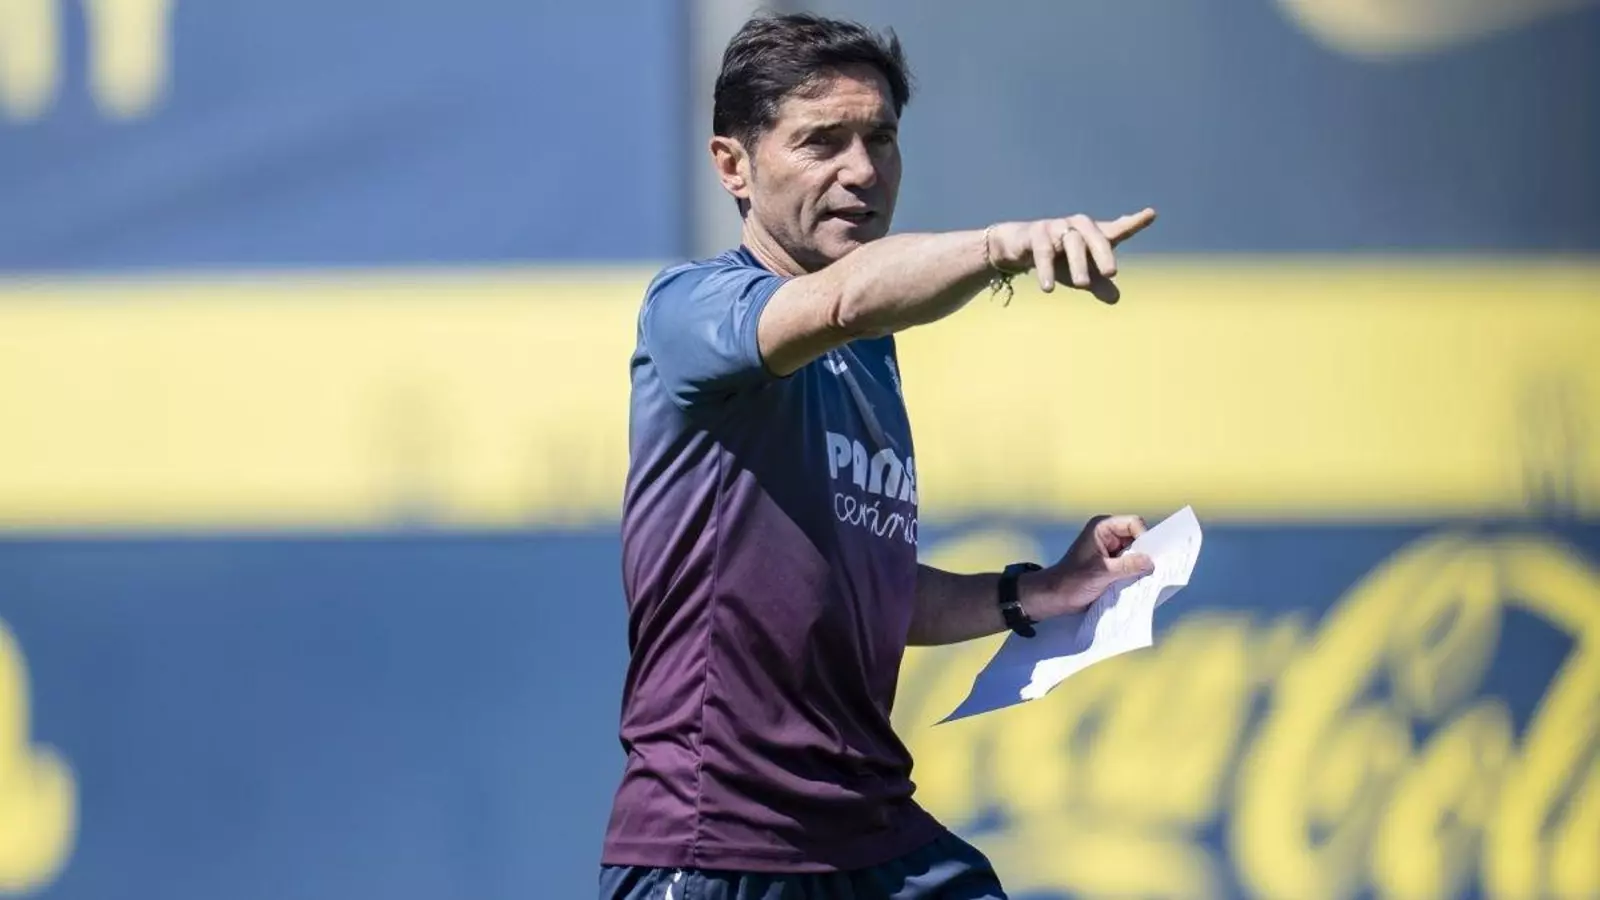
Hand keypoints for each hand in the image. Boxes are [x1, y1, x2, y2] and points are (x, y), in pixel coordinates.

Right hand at [984, 208, 1156, 302]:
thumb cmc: (1058, 259)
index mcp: (1093, 235)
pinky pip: (1043, 251)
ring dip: (1077, 264)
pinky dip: (1046, 269)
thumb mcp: (1080, 274)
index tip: (1151, 214)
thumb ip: (1098, 285)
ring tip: (1083, 286)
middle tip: (1111, 274)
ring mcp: (1056, 227)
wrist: (1018, 247)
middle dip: (1103, 254)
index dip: (1134, 222)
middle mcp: (1078, 226)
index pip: (1117, 229)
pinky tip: (1048, 288)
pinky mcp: (1035, 234)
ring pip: (1071, 242)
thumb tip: (1116, 299)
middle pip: (1095, 236)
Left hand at [1022, 514, 1155, 618]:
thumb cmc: (1073, 580)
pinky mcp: (1112, 564)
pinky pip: (1131, 564)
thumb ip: (1128, 566)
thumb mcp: (1102, 572)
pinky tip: (1140, 582)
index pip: (1133, 523)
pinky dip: (1135, 572)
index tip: (1149, 557)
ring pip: (1136, 552)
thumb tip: (1151, 561)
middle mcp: (1108, 534)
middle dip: (1145, 552)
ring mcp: (1111, 549)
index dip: (1144, 538)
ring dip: (1140, 564)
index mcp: (1103, 527)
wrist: (1056, 597)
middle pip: (1137, 537)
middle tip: (1154, 569)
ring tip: (1147, 577)